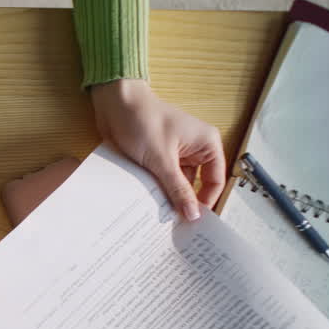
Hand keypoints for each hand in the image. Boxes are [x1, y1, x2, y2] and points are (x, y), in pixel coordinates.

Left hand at [90, 79, 225, 221]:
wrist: (114, 103)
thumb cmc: (143, 121)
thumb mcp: (162, 159)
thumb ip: (178, 189)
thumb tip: (193, 215)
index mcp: (207, 144)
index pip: (215, 181)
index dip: (204, 202)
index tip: (191, 222)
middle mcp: (195, 149)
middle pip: (195, 185)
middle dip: (183, 202)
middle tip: (172, 226)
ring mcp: (176, 153)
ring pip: (176, 184)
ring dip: (166, 197)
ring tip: (157, 217)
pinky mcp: (158, 156)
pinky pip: (161, 179)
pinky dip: (155, 189)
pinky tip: (147, 203)